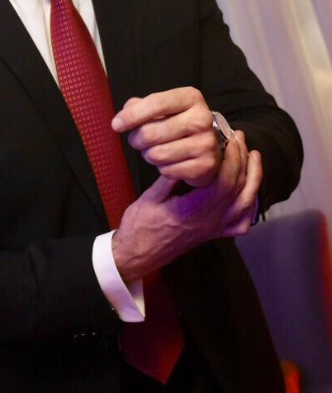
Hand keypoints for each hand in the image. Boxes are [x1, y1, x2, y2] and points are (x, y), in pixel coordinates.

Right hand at [111, 132, 261, 282]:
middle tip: (240, 138)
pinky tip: (251, 191)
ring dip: (254, 178)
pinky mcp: (214, 234)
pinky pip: (241, 223)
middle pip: (239, 189)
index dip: (232, 158)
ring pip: (246, 204)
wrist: (138, 254)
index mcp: (194, 210)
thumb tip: (187, 153)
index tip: (230, 138)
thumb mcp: (150, 197)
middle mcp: (210, 221)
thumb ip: (170, 177)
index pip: (224, 182)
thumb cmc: (140, 226)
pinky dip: (251, 206)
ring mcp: (214, 230)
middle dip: (244, 160)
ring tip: (254, 157)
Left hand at [112, 87, 221, 186]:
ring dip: (149, 155)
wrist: (210, 146)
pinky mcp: (205, 166)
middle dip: (137, 139)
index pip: (156, 103)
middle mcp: (202, 119)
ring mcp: (205, 143)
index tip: (116, 124)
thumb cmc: (179, 122)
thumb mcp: (164, 107)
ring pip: (157, 154)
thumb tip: (123, 116)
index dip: (132, 115)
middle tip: (139, 140)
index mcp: (191, 98)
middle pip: (151, 132)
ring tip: (156, 150)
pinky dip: (163, 168)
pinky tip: (172, 161)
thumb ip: (140, 106)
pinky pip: (167, 171)